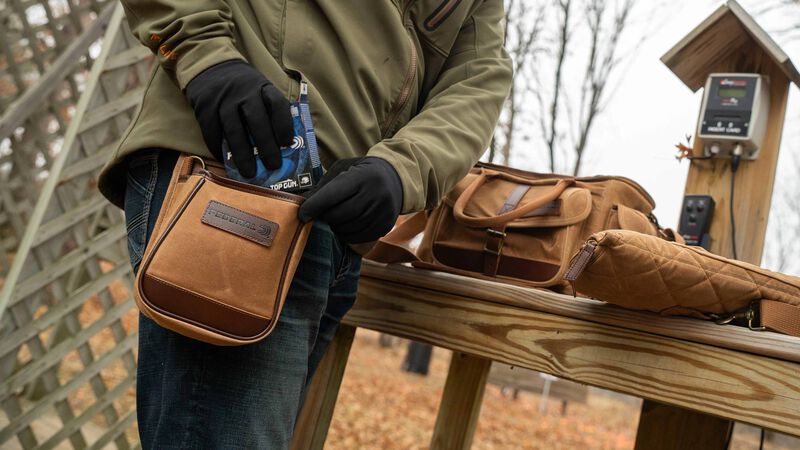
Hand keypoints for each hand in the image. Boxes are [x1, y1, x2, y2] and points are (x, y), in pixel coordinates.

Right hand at [186, 59, 292, 177]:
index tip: (288, 144)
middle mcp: (244, 92)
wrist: (210, 67)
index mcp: (263, 88)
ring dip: (243, 154)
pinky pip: (212, 132)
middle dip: (266, 146)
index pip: (277, 105)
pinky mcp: (205, 107)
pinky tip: (228, 163)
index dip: (284, 125)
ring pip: (234, 130)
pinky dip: (219, 149)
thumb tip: (282, 147)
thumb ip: (270, 112)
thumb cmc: (243, 88)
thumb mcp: (260, 90)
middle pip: (257, 121)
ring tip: (250, 173)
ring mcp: (223, 99)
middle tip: (273, 166)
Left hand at [298, 157, 403, 243]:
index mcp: (362, 176)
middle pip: (340, 214)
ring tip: (332, 220)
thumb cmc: (361, 173)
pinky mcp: (386, 225)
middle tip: (319, 216)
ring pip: (349, 228)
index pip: (333, 195)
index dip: (314, 206)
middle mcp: (375, 194)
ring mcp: (383, 212)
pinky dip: (347, 235)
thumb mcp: (343, 169)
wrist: (394, 179)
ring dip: (335, 227)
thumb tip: (305, 203)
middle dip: (325, 217)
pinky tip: (344, 227)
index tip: (302, 213)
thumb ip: (325, 185)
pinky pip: (360, 237)